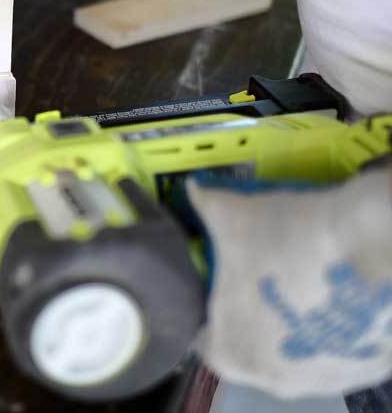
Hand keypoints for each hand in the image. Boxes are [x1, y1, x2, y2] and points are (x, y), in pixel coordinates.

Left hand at [187, 163, 391, 398]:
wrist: (375, 246)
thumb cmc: (291, 238)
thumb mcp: (235, 214)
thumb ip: (206, 205)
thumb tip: (193, 189)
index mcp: (232, 352)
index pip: (208, 341)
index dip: (212, 313)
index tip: (222, 290)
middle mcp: (276, 379)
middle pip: (253, 348)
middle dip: (254, 318)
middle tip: (262, 280)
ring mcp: (325, 378)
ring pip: (298, 353)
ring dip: (294, 326)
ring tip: (301, 282)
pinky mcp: (366, 369)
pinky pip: (339, 350)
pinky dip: (333, 329)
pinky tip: (333, 295)